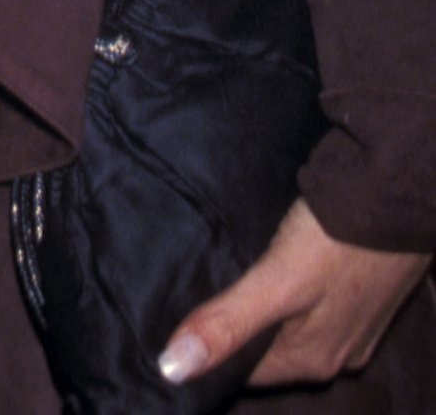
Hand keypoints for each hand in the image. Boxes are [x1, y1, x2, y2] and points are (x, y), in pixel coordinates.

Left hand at [158, 199, 428, 389]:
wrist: (395, 197)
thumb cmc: (338, 239)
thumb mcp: (277, 280)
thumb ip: (228, 322)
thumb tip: (173, 368)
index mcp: (311, 361)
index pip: (244, 372)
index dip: (211, 347)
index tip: (177, 320)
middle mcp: (334, 354)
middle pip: (268, 351)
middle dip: (236, 327)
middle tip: (196, 288)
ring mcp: (353, 327)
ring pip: (290, 327)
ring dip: (262, 307)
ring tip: (227, 273)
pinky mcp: (362, 297)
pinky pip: (312, 306)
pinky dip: (289, 292)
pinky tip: (273, 265)